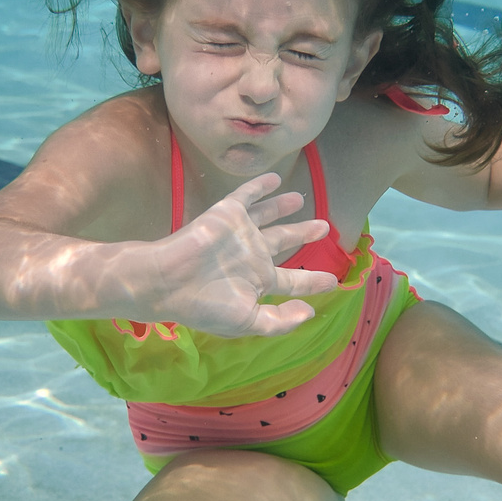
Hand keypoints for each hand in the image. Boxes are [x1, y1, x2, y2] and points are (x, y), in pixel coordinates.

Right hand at [144, 173, 340, 335]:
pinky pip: (247, 195)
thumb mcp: (249, 322)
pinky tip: (274, 179)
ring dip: (283, 206)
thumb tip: (309, 312)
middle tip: (325, 227)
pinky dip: (260, 186)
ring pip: (268, 215)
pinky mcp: (228, 214)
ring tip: (300, 198)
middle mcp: (252, 255)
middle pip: (284, 241)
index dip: (312, 282)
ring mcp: (241, 233)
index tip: (332, 282)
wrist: (168, 281)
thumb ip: (280, 320)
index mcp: (258, 281)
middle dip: (303, 234)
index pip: (293, 281)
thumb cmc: (206, 305)